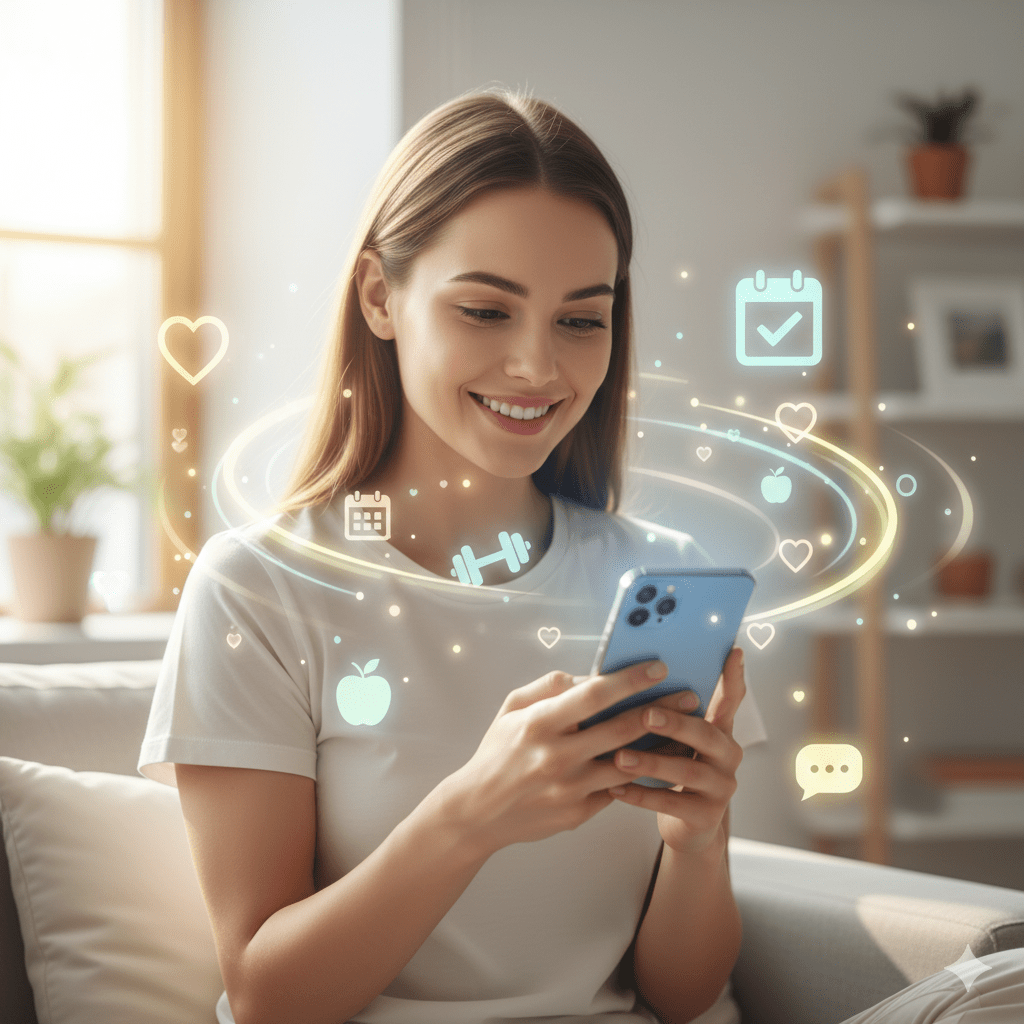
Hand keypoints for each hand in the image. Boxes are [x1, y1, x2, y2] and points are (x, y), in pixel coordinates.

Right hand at [435, 659, 679, 858]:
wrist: (478, 812)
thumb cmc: (498, 753)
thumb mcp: (512, 709)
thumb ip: (549, 687)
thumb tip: (588, 677)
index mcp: (539, 723)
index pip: (594, 695)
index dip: (630, 680)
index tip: (658, 667)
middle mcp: (557, 755)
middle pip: (621, 729)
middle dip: (661, 709)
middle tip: (689, 696)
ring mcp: (570, 788)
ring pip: (628, 763)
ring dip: (661, 745)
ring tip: (685, 729)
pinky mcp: (578, 813)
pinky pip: (618, 788)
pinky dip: (640, 774)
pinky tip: (660, 760)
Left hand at [607, 647, 745, 855]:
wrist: (687, 825)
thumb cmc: (673, 771)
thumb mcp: (677, 741)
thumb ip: (667, 714)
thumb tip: (634, 676)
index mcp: (720, 730)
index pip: (731, 699)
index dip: (734, 676)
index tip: (734, 651)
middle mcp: (727, 755)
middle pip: (706, 734)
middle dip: (675, 723)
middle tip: (645, 715)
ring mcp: (721, 787)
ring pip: (687, 771)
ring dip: (651, 762)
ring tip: (620, 757)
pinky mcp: (707, 815)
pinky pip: (672, 803)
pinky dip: (640, 795)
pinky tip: (615, 788)